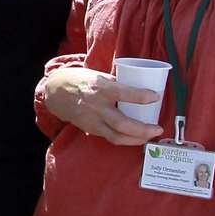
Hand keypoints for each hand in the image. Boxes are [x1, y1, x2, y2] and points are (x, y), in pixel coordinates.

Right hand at [41, 67, 164, 145]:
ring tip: (150, 137)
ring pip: (116, 136)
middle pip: (122, 123)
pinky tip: (136, 138)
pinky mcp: (90, 129)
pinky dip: (125, 139)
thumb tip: (141, 91)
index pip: (123, 93)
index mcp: (100, 88)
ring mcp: (92, 120)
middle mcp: (96, 106)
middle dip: (143, 129)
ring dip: (136, 139)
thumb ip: (117, 85)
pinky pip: (110, 137)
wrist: (56, 91)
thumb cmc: (82, 80)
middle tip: (158, 129)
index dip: (141, 96)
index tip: (156, 96)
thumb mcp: (99, 76)